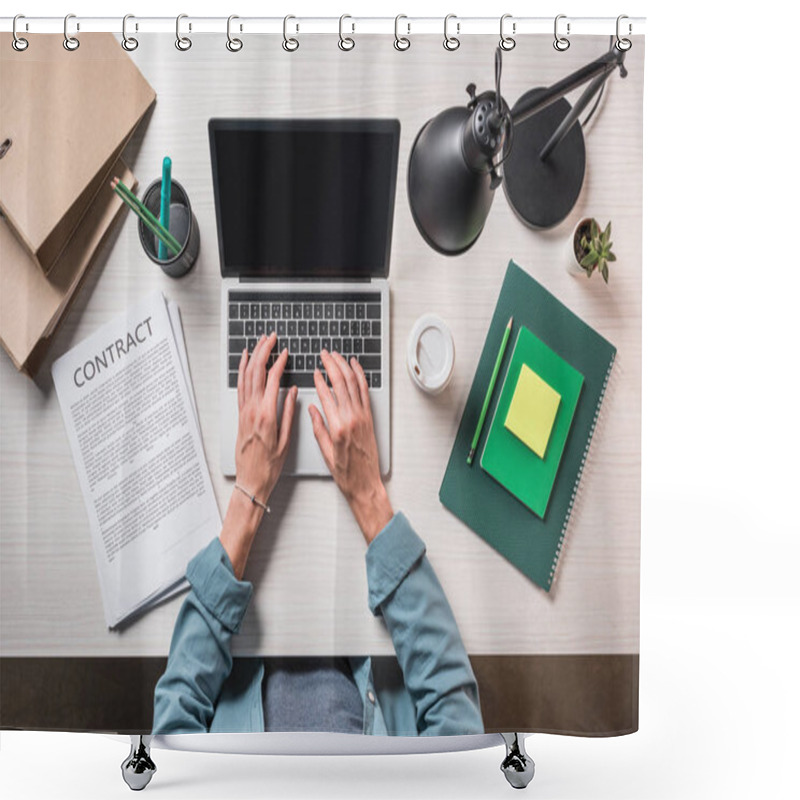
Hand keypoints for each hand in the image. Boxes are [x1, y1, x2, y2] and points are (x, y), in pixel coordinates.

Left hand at [221, 333, 297, 577]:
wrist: (251, 480)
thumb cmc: (270, 465)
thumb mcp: (286, 440)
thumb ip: (288, 413)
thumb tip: (291, 392)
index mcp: (266, 415)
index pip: (272, 380)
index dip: (279, 363)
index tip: (286, 352)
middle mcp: (252, 410)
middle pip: (256, 372)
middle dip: (264, 351)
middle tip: (272, 338)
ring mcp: (244, 412)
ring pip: (246, 377)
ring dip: (252, 357)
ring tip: (259, 343)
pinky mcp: (240, 415)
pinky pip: (240, 387)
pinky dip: (243, 372)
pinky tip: (245, 363)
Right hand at [309, 350, 392, 543]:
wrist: (366, 484)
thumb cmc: (346, 473)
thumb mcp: (324, 452)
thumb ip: (318, 428)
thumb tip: (312, 409)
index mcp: (337, 427)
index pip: (326, 395)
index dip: (319, 379)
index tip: (314, 370)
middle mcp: (352, 418)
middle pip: (341, 383)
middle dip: (332, 364)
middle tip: (325, 354)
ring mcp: (363, 416)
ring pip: (354, 383)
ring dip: (345, 366)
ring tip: (338, 356)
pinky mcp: (370, 418)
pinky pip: (366, 391)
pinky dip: (361, 376)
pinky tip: (356, 367)